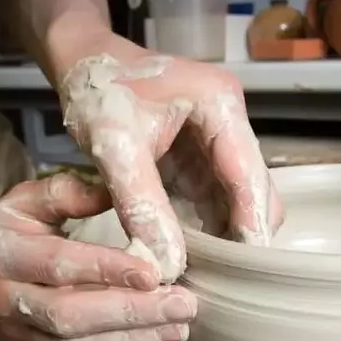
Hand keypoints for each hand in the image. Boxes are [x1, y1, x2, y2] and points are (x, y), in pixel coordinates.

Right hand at [0, 174, 196, 340]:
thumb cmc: (4, 233)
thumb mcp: (23, 200)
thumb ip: (66, 193)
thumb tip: (118, 191)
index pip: (57, 263)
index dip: (106, 269)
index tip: (155, 270)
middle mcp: (5, 300)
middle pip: (71, 315)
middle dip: (131, 312)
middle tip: (184, 304)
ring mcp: (19, 336)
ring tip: (179, 326)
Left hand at [58, 34, 284, 282]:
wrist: (84, 63)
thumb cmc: (99, 89)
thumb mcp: (114, 147)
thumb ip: (142, 205)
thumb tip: (166, 264)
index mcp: (221, 106)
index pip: (250, 175)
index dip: (252, 224)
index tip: (249, 269)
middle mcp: (230, 123)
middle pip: (256, 190)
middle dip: (243, 232)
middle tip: (224, 277)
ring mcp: (219, 141)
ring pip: (239, 200)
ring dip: (226, 234)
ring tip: (206, 271)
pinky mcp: (202, 157)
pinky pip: (215, 200)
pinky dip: (207, 227)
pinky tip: (191, 252)